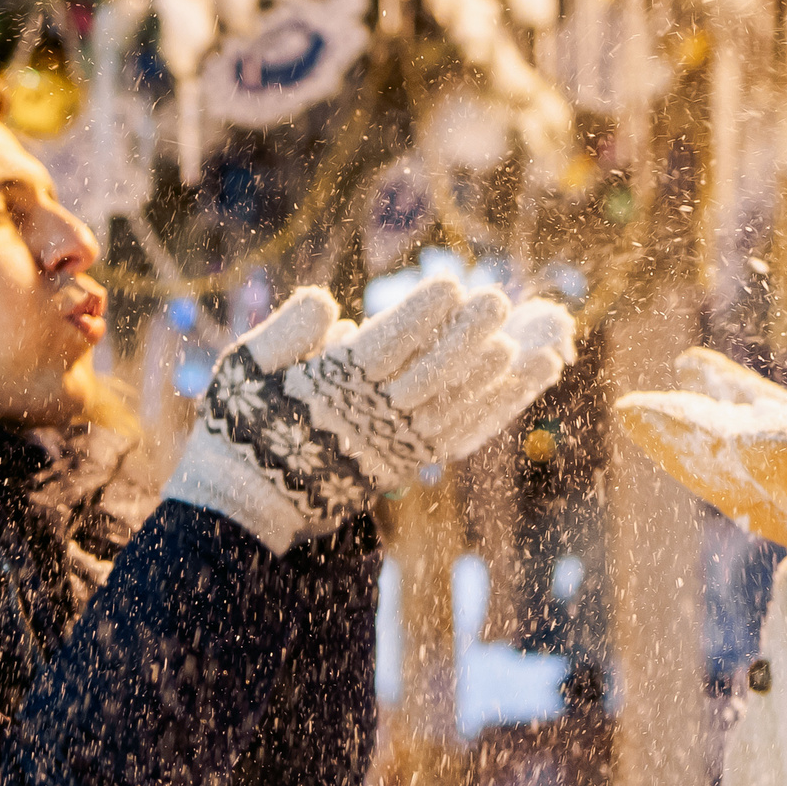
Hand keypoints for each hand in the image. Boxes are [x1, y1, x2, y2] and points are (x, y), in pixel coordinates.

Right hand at [163, 277, 574, 550]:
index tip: (451, 284)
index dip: (421, 318)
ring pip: (457, 406)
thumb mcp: (245, 367)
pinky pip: (463, 430)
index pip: (385, 349)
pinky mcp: (409, 461)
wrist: (246, 501)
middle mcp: (369, 419)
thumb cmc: (243, 420)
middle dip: (467, 338)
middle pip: (430, 375)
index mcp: (328, 390)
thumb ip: (287, 332)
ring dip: (501, 378)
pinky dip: (499, 405)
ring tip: (544, 345)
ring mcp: (394, 444)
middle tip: (500, 298)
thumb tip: (335, 307)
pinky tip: (529, 378)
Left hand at [617, 350, 786, 597]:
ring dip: (682, 435)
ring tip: (635, 409)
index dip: (786, 461)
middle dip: (694, 447)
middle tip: (640, 418)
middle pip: (747, 475)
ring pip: (730, 461)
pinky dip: (718, 399)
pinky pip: (747, 428)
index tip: (746, 439)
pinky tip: (688, 367)